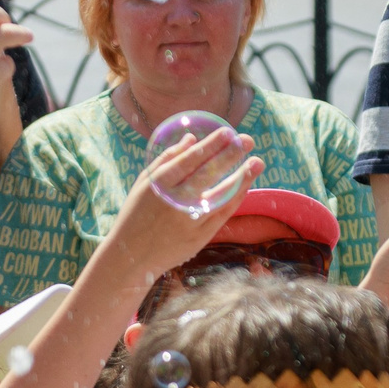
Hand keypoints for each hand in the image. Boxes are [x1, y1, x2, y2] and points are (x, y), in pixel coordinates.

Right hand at [102, 133, 260, 276]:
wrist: (131, 256)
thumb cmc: (136, 214)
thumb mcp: (143, 184)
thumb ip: (166, 160)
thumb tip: (192, 138)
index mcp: (159, 185)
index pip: (189, 160)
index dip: (210, 145)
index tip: (228, 131)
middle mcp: (175, 202)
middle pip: (207, 174)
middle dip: (229, 155)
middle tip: (247, 140)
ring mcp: (189, 221)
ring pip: (220, 196)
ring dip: (241, 178)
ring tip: (257, 162)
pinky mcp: (199, 237)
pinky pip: (222, 214)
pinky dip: (235, 198)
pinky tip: (245, 184)